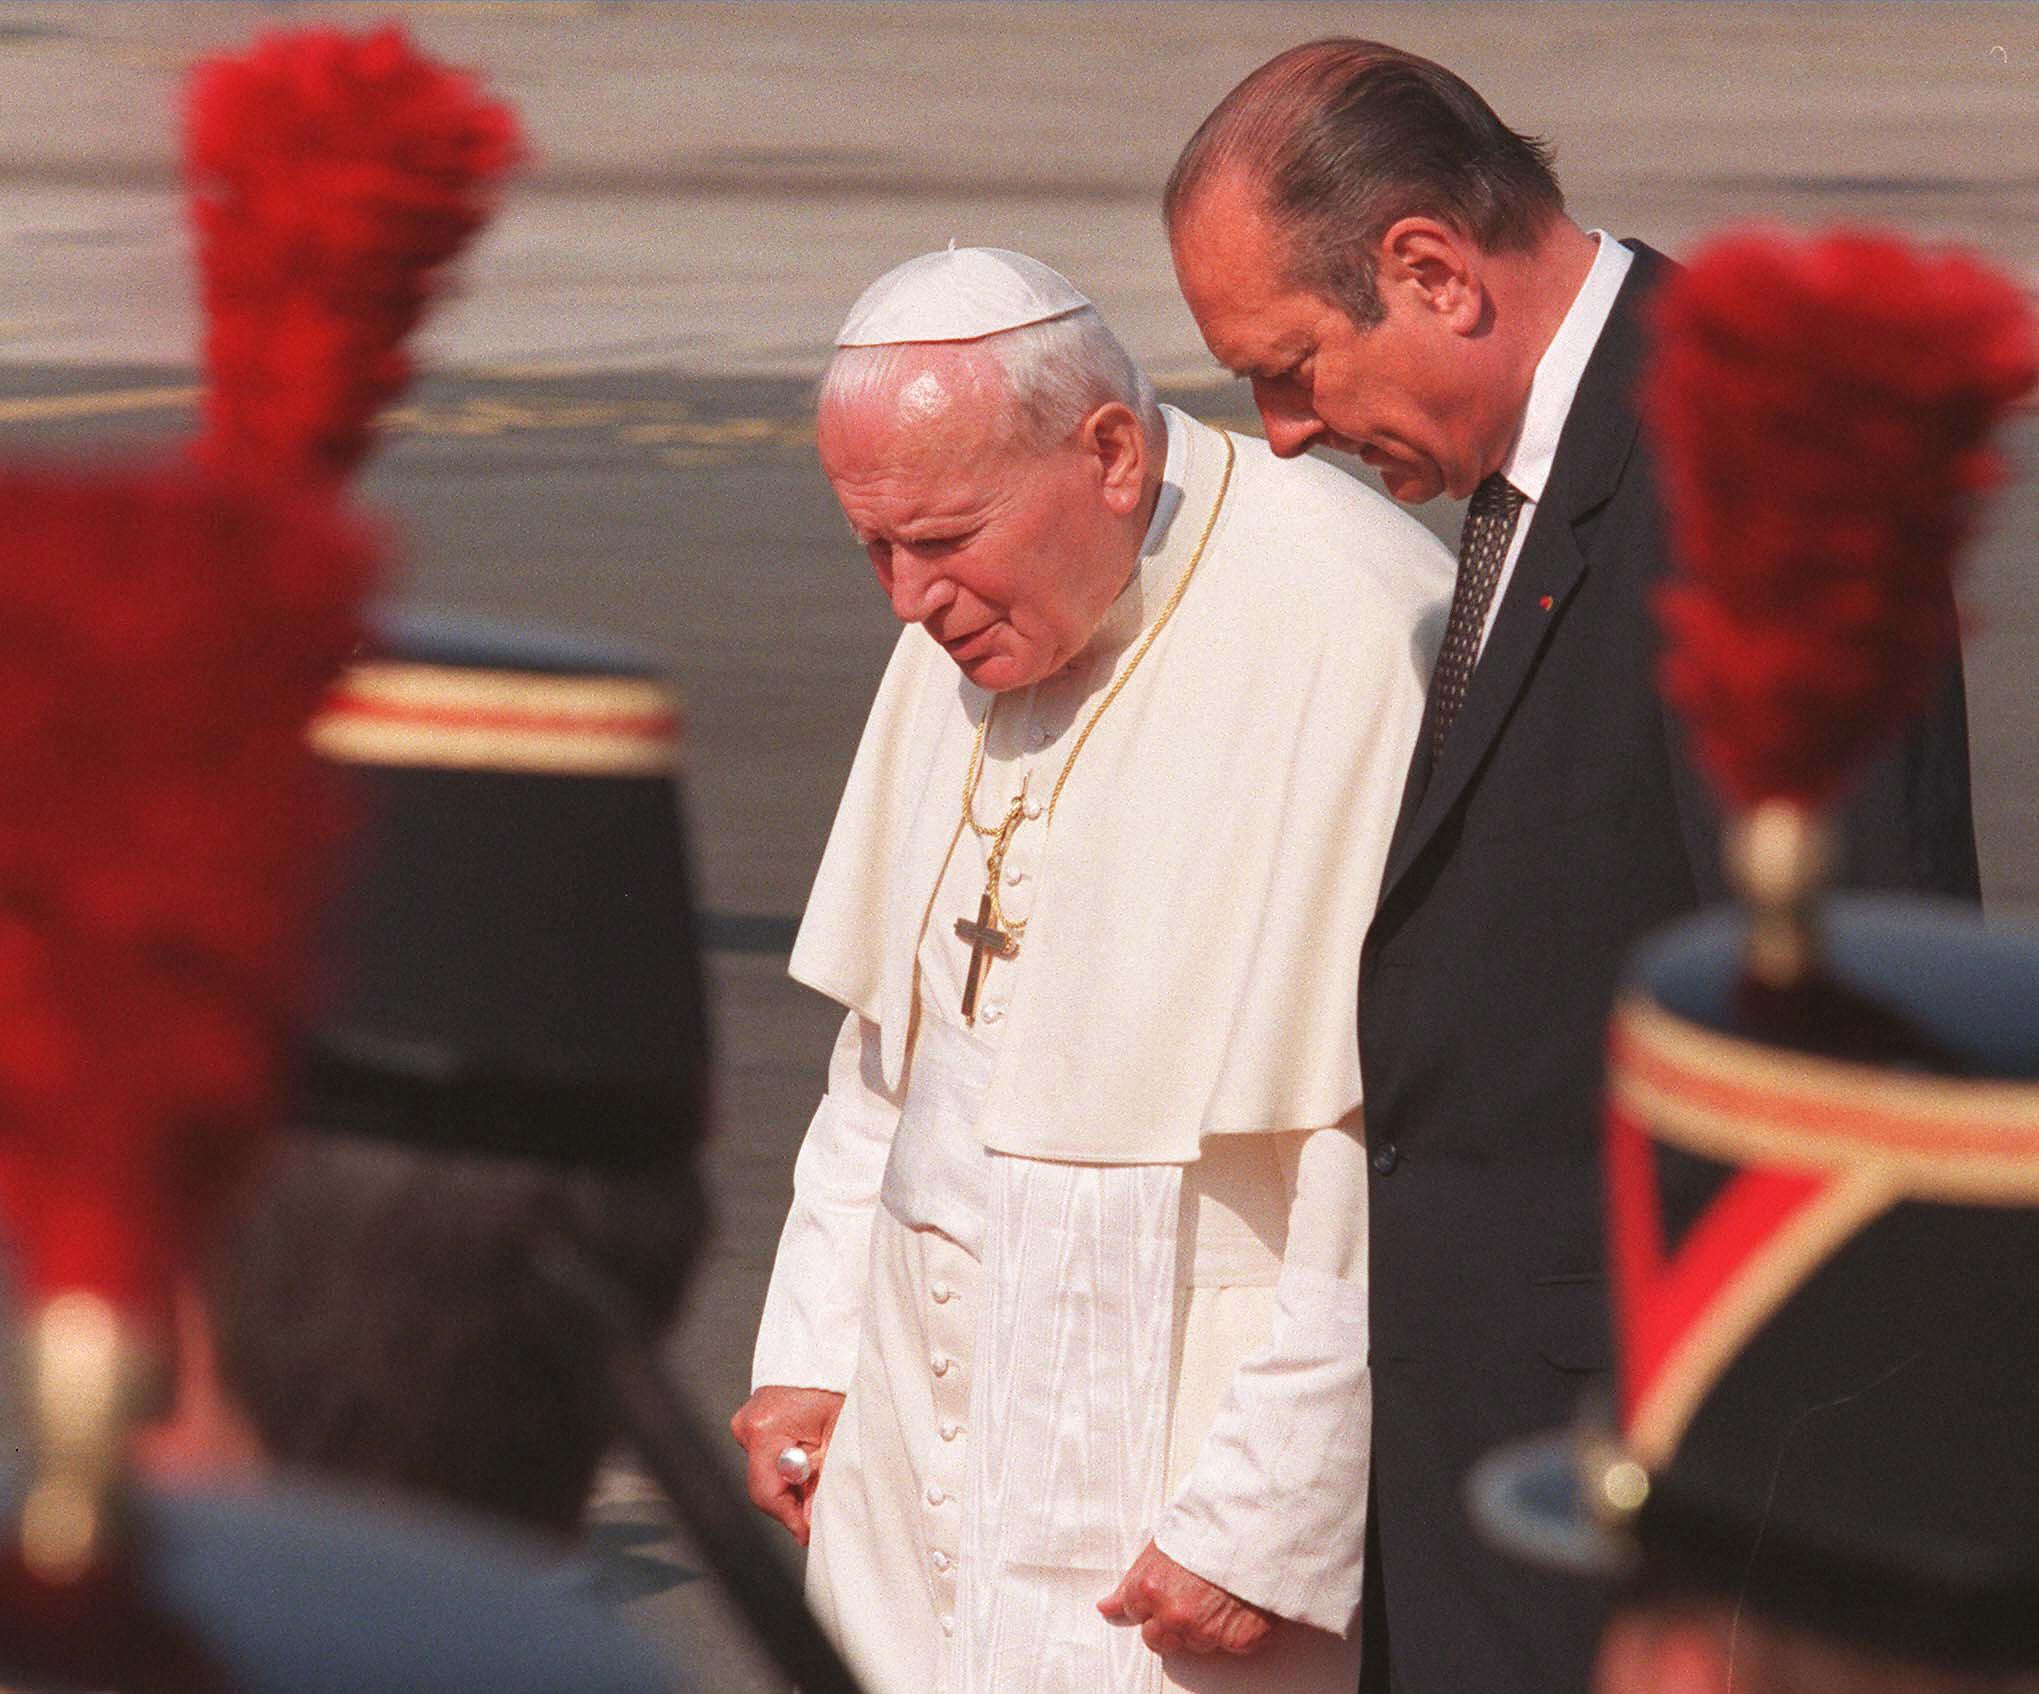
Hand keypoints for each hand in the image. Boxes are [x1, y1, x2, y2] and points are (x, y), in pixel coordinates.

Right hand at [729, 1385, 845, 1544]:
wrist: (821, 1349)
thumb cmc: (833, 1383)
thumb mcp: (837, 1433)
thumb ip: (823, 1477)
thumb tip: (812, 1518)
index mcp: (766, 1429)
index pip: (767, 1492)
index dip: (790, 1518)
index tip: (808, 1534)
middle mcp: (747, 1427)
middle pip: (764, 1486)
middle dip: (792, 1502)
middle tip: (818, 1512)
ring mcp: (745, 1423)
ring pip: (765, 1472)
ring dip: (790, 1483)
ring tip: (819, 1474)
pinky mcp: (750, 1420)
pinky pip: (765, 1455)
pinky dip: (785, 1465)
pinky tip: (808, 1459)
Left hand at [1097, 1539, 1277, 1657]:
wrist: (1258, 1519)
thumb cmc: (1211, 1523)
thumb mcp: (1162, 1544)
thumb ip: (1132, 1582)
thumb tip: (1106, 1607)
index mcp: (1149, 1589)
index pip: (1134, 1613)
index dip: (1151, 1599)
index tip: (1167, 1588)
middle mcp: (1173, 1615)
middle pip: (1159, 1640)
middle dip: (1170, 1622)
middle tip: (1193, 1595)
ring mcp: (1206, 1631)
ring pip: (1196, 1645)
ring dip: (1204, 1627)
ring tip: (1221, 1591)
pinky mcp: (1239, 1640)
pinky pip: (1231, 1647)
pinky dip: (1237, 1630)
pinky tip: (1241, 1602)